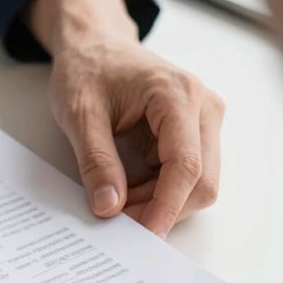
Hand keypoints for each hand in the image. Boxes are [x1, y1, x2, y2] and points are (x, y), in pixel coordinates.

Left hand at [24, 0, 223, 237]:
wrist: (94, 47)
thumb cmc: (87, 70)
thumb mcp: (79, 115)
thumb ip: (95, 161)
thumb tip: (109, 207)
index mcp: (178, 96)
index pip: (186, 166)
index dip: (165, 207)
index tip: (142, 235)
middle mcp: (202, 108)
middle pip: (201, 182)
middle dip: (160, 208)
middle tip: (116, 219)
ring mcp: (203, 121)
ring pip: (196, 184)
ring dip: (157, 202)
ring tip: (114, 199)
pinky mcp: (194, 133)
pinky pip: (184, 177)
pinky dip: (156, 192)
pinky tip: (125, 188)